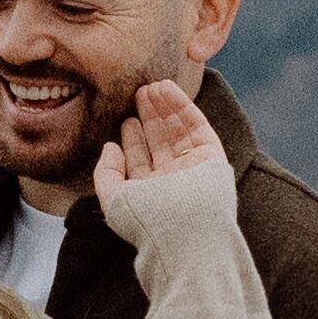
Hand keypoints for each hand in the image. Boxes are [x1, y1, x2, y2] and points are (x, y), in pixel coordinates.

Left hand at [89, 77, 229, 230]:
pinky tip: (167, 89)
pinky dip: (183, 106)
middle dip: (149, 117)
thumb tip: (109, 146)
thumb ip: (105, 173)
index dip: (132, 138)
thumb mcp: (113, 199)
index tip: (125, 117)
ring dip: (164, 107)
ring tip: (151, 86)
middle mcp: (173, 180)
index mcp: (150, 193)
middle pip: (160, 141)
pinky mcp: (211, 157)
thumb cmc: (146, 222)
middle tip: (138, 92)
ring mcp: (193, 168)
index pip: (140, 160)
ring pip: (178, 130)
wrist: (184, 232)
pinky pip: (197, 125)